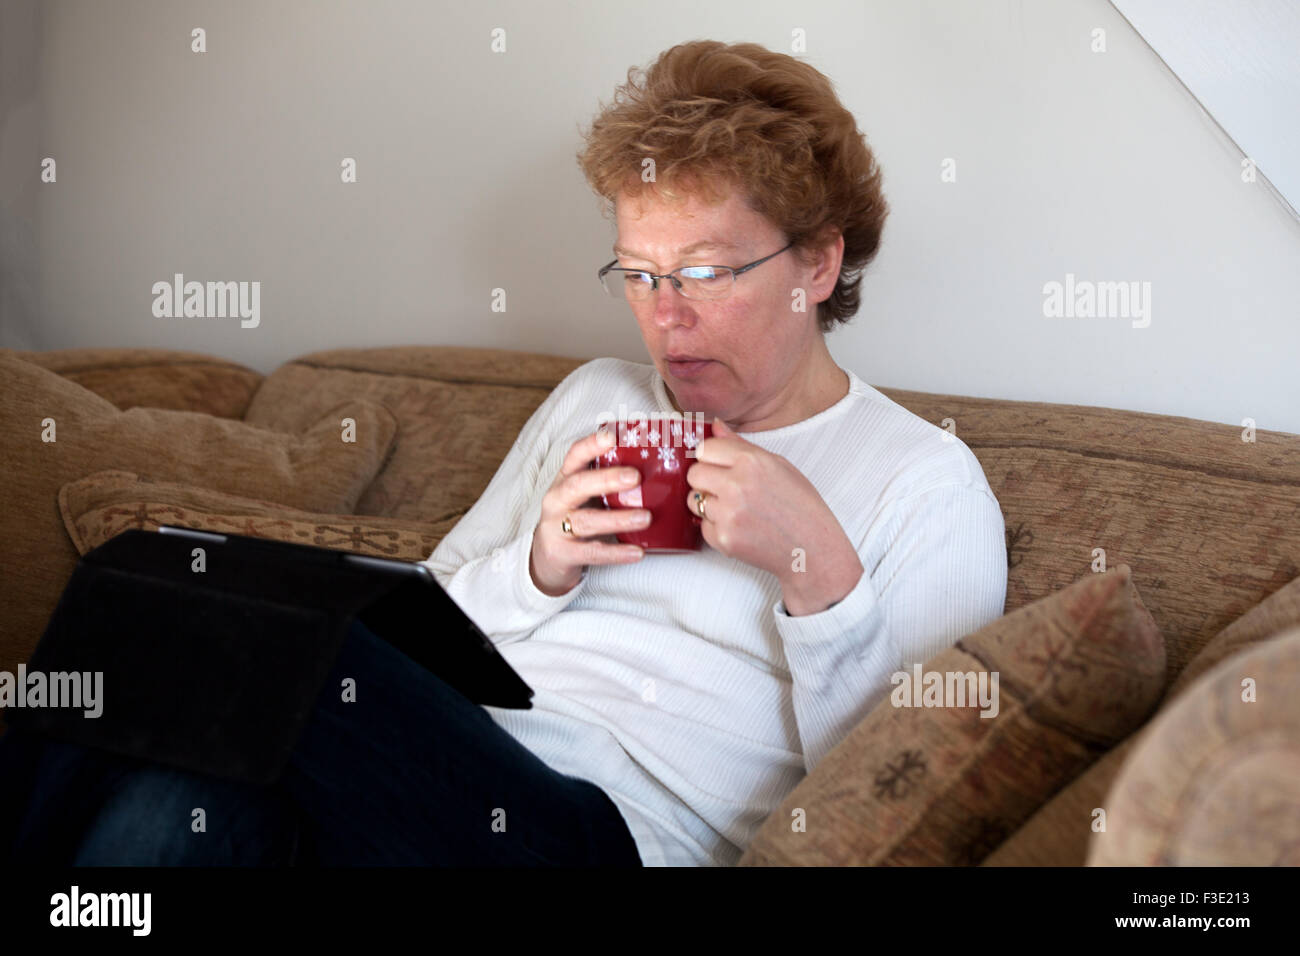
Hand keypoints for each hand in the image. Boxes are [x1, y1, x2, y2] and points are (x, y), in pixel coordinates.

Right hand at [529, 427, 649, 595]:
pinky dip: (615, 553)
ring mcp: (556, 527)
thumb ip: (611, 483)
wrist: (548, 557)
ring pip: (586, 520)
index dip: (591, 445)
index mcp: (565, 479)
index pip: (574, 456)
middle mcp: (557, 499)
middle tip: (635, 477)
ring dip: (617, 518)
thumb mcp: (587, 495)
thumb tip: (661, 470)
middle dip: (606, 479)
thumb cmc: (576, 517)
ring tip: (645, 518)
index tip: (612, 436)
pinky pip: (591, 552)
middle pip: (577, 485)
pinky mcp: (561, 553)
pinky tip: (637, 552)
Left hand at [686, 418, 863, 614]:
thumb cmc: (801, 505)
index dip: (712, 457)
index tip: (721, 465)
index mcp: (751, 461)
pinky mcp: (724, 539)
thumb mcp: (779, 465)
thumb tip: (715, 425)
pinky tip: (740, 527)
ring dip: (709, 503)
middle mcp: (736, 485)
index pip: (705, 448)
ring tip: (737, 509)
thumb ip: (741, 445)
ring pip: (694, 500)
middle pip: (694, 473)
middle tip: (727, 489)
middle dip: (706, 480)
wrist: (813, 548)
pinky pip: (703, 526)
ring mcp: (728, 514)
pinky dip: (716, 527)